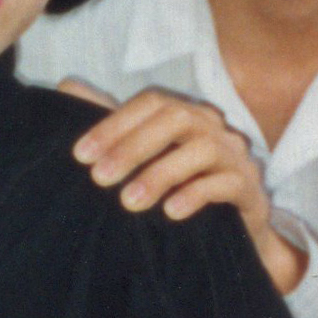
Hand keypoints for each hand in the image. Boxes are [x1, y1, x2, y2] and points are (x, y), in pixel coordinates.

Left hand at [68, 86, 306, 294]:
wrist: (229, 233)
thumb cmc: (179, 187)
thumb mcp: (143, 158)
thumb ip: (110, 125)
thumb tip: (67, 83)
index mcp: (187, 114)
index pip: (151, 103)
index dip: (114, 124)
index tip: (80, 155)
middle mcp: (213, 127)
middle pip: (176, 119)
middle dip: (133, 147)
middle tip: (99, 178)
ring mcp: (235, 156)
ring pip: (202, 150)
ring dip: (160, 174)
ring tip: (128, 202)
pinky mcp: (250, 189)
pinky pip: (227, 183)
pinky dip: (196, 194)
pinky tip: (170, 213)